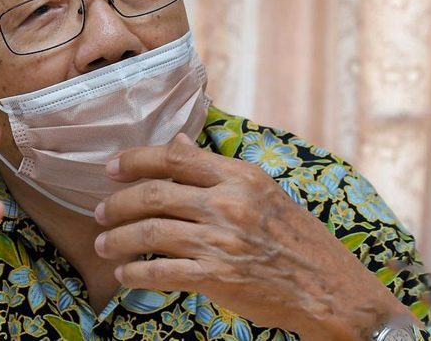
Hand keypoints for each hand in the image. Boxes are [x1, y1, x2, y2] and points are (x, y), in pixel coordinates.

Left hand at [93, 134, 416, 339]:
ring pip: (151, 232)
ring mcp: (222, 241)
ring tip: (103, 244)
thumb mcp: (263, 192)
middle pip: (154, 194)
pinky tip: (125, 273)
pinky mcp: (217, 277)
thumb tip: (180, 140)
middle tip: (99, 211)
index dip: (136, 159)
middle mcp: (228, 204)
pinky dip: (136, 272)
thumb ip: (217, 168)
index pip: (176, 157)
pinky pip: (161, 271)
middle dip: (117, 202)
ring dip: (118, 239)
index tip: (112, 167)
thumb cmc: (298, 239)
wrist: (330, 289)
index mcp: (241, 177)